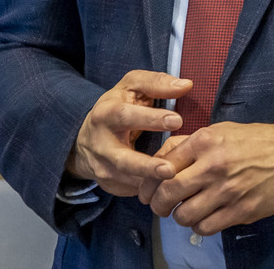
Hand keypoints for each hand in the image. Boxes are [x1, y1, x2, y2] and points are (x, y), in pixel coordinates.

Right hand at [66, 70, 190, 195]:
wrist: (86, 135)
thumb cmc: (119, 105)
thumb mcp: (132, 86)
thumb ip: (157, 83)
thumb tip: (186, 85)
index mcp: (106, 114)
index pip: (126, 117)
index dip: (150, 119)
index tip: (177, 120)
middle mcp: (100, 144)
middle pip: (122, 159)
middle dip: (146, 166)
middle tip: (170, 170)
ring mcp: (102, 167)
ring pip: (126, 179)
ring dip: (150, 183)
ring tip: (174, 183)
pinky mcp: (108, 183)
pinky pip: (130, 189)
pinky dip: (149, 190)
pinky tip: (167, 188)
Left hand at [140, 122, 273, 235]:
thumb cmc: (255, 141)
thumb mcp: (221, 130)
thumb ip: (188, 144)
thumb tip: (158, 161)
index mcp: (206, 141)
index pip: (161, 167)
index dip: (148, 184)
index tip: (147, 192)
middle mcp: (213, 165)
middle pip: (167, 194)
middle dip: (158, 205)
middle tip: (161, 206)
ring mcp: (228, 190)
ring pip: (184, 216)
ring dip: (181, 216)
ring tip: (189, 210)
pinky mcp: (240, 210)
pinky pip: (205, 228)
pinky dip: (200, 226)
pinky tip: (206, 217)